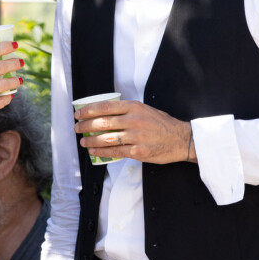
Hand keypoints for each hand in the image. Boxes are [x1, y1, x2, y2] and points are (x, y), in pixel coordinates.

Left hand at [74, 100, 194, 163]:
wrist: (181, 139)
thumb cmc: (161, 124)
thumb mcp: (144, 109)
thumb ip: (126, 110)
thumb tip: (103, 112)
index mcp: (134, 107)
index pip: (105, 107)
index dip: (89, 110)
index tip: (78, 113)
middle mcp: (134, 120)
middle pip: (103, 122)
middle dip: (86, 125)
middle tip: (78, 128)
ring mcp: (136, 137)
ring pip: (106, 138)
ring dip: (91, 140)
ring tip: (83, 141)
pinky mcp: (138, 152)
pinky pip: (115, 152)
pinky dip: (101, 152)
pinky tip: (94, 152)